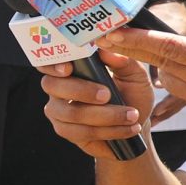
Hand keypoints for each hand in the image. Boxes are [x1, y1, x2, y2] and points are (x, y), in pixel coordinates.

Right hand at [38, 54, 154, 158]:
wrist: (137, 125)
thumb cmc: (133, 96)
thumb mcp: (135, 76)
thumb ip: (124, 63)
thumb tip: (108, 52)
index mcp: (72, 70)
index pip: (48, 62)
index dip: (52, 65)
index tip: (69, 68)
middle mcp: (59, 89)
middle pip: (52, 86)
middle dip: (80, 90)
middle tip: (107, 95)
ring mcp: (59, 111)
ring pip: (70, 113)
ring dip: (104, 115)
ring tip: (131, 115)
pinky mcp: (66, 131)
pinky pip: (80, 132)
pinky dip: (108, 130)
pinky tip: (127, 129)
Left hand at [98, 29, 185, 151]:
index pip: (172, 49)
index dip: (138, 41)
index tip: (113, 34)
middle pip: (164, 65)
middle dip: (137, 52)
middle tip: (113, 39)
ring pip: (173, 81)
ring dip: (163, 67)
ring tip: (148, 52)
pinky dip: (182, 82)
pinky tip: (181, 72)